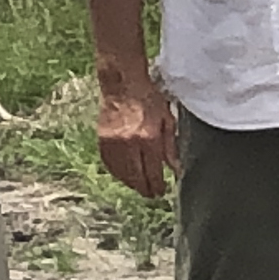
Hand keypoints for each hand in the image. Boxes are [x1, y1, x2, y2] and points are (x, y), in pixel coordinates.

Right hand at [97, 79, 177, 199]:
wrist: (123, 85)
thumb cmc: (148, 98)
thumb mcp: (167, 119)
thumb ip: (170, 146)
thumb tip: (175, 168)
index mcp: (149, 137)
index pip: (153, 171)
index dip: (157, 185)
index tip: (161, 192)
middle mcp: (130, 143)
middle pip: (137, 176)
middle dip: (145, 189)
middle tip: (152, 194)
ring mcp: (113, 143)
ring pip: (122, 174)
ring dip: (131, 184)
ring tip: (140, 187)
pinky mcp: (102, 141)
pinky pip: (110, 165)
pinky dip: (118, 174)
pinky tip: (125, 176)